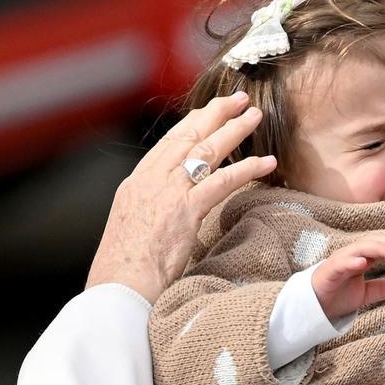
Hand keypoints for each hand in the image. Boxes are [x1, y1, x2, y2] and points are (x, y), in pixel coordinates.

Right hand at [87, 93, 276, 302]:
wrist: (118, 285)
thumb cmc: (123, 269)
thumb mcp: (131, 230)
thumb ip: (150, 213)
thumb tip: (166, 214)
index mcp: (136, 183)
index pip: (168, 143)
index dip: (191, 124)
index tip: (208, 112)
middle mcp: (151, 180)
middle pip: (187, 136)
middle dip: (215, 114)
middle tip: (237, 99)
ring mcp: (168, 192)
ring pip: (206, 150)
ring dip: (234, 130)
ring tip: (254, 116)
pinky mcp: (186, 209)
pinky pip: (222, 181)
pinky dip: (246, 169)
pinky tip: (265, 162)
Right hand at [312, 236, 384, 319]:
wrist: (313, 308)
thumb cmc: (337, 296)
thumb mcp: (365, 294)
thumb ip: (383, 289)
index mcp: (360, 257)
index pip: (382, 245)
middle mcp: (351, 255)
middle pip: (374, 242)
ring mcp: (340, 261)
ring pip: (361, 248)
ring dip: (379, 249)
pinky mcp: (329, 271)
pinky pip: (341, 263)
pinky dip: (352, 261)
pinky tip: (364, 262)